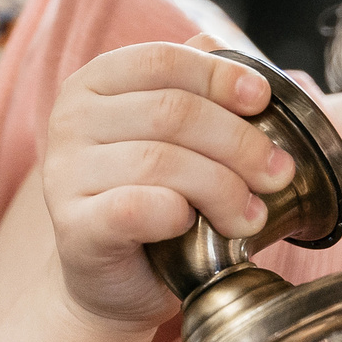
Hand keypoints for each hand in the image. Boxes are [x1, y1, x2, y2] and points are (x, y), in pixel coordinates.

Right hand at [39, 37, 294, 328]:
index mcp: (94, 84)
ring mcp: (64, 174)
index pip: (162, 60)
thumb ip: (202, 98)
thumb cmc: (155, 202)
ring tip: (251, 214)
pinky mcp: (73, 225)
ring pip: (160, 160)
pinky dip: (177, 215)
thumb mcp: (179, 141)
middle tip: (277, 173)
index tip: (261, 100)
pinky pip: (134, 207)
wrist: (119, 281)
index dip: (218, 76)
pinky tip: (195, 226)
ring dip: (222, 188)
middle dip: (239, 142)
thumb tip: (253, 76)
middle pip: (171, 111)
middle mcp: (70, 120)